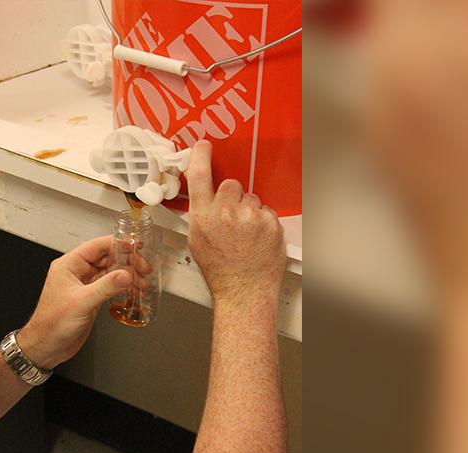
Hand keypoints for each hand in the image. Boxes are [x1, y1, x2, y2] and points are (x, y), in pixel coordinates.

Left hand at [17, 236, 132, 369]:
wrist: (47, 346)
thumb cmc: (51, 323)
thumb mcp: (81, 302)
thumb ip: (104, 287)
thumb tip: (124, 275)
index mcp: (69, 265)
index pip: (97, 247)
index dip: (117, 243)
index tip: (135, 244)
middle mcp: (77, 273)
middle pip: (107, 258)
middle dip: (127, 262)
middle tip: (143, 268)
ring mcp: (85, 286)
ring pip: (111, 273)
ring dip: (127, 276)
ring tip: (141, 283)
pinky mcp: (91, 298)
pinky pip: (110, 287)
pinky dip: (123, 288)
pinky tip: (132, 292)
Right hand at [186, 140, 286, 310]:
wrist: (244, 292)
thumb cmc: (220, 271)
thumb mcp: (197, 242)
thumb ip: (201, 215)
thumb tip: (205, 199)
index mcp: (203, 216)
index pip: (199, 175)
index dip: (201, 156)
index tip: (204, 145)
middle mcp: (226, 212)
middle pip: (232, 184)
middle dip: (233, 196)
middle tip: (233, 217)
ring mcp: (250, 217)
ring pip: (252, 198)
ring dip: (249, 211)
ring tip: (246, 235)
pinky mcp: (271, 223)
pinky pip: (267, 212)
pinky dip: (264, 222)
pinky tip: (257, 240)